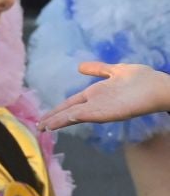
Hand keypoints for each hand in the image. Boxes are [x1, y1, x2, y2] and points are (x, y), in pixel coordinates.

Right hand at [37, 62, 169, 130]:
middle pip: (69, 112)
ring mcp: (103, 108)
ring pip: (76, 115)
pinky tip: (66, 117)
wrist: (160, 87)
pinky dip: (77, 117)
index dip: (56, 110)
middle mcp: (96, 103)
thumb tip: (79, 67)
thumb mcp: (116, 70)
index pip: (70, 104)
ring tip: (45, 127)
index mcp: (95, 94)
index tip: (42, 119)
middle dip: (53, 119)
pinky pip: (91, 114)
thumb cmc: (142, 79)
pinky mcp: (111, 112)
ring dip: (61, 121)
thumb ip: (98, 69)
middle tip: (38, 128)